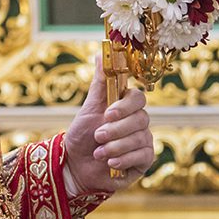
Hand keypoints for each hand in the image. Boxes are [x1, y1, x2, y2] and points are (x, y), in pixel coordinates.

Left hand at [64, 66, 153, 193]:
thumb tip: (101, 53)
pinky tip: (110, 163)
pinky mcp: (143, 160)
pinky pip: (143, 155)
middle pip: (140, 119)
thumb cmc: (82, 135)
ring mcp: (142, 141)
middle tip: (97, 136)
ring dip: (115, 146)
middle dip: (116, 129)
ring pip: (140, 138)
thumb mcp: (89, 107)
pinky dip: (124, 159)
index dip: (125, 106)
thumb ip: (100, 82)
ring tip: (98, 153)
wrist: (75, 166)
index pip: (138, 98)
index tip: (107, 113)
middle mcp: (137, 122)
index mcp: (126, 107)